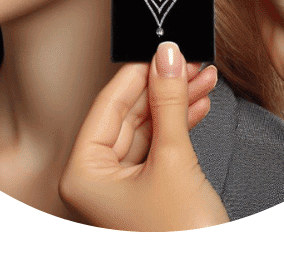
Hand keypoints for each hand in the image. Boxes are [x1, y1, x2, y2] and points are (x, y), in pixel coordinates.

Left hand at [59, 42, 228, 230]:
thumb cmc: (179, 239)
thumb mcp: (175, 159)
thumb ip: (169, 103)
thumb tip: (167, 59)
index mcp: (81, 174)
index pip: (107, 106)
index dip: (137, 74)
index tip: (161, 49)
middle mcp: (94, 181)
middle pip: (128, 115)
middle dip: (163, 86)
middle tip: (188, 60)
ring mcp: (120, 188)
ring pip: (147, 128)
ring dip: (176, 102)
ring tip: (202, 76)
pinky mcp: (146, 192)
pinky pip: (160, 146)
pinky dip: (180, 124)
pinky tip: (198, 103)